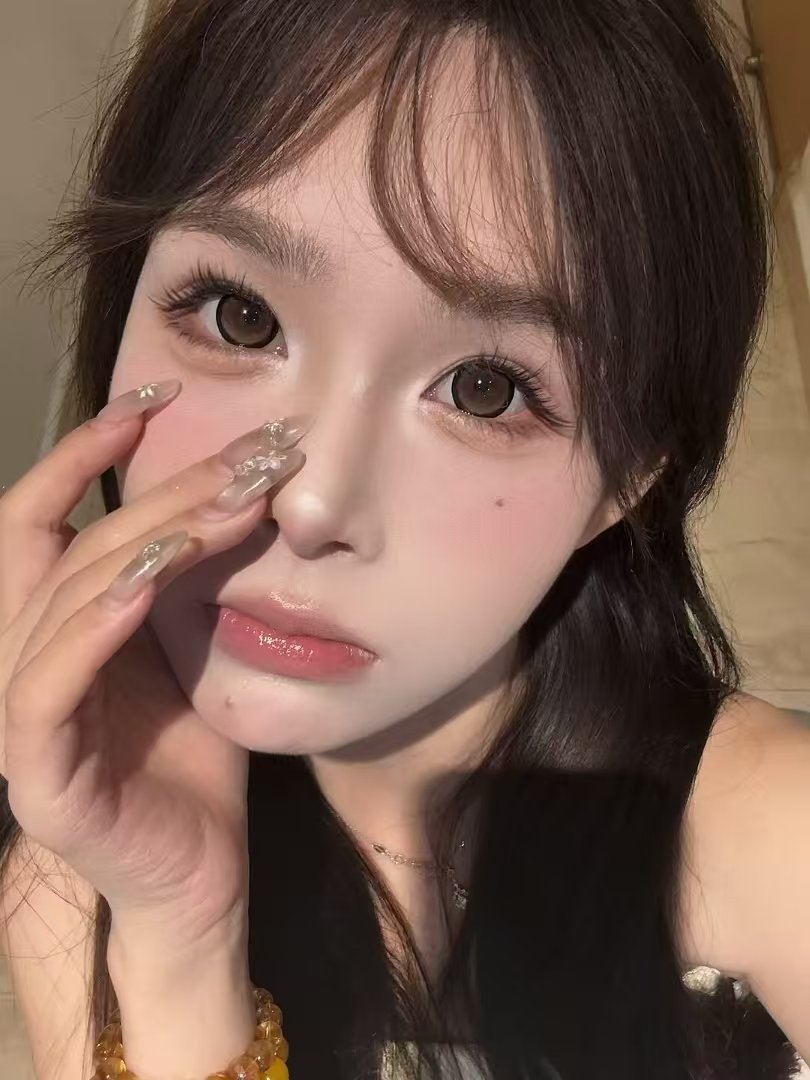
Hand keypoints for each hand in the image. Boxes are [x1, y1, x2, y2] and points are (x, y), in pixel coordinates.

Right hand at [0, 380, 305, 945]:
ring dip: (141, 545)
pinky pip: (48, 684)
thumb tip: (230, 491)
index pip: (44, 517)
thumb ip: (183, 584)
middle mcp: (22, 657)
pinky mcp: (36, 774)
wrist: (200, 873)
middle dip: (161, 492)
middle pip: (72, 544)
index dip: (86, 449)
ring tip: (219, 511)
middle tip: (247, 460)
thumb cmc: (194, 762)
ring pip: (61, 599)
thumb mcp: (188, 652)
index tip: (158, 397)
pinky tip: (150, 585)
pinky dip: (95, 626)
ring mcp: (21, 717)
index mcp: (54, 625)